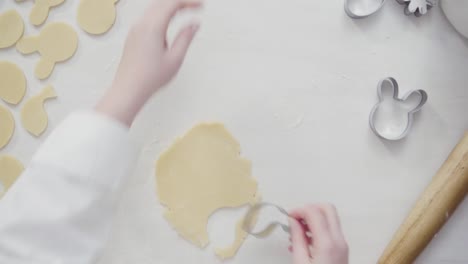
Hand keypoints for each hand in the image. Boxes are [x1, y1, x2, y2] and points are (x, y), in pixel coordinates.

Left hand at [96, 0, 201, 125]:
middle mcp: (141, 24)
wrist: (129, 89)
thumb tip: (194, 25)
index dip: (189, 2)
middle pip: (162, 2)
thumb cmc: (149, 78)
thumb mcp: (175, 59)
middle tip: (195, 7)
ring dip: (169, 7)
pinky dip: (161, 13)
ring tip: (184, 12)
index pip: (173, 4)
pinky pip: (148, 16)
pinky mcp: (133, 36)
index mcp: (153, 27)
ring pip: (154, 8)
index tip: (201, 6)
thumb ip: (185, 38)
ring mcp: (135, 29)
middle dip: (180, 2)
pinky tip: (168, 21)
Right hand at [289, 204, 347, 263]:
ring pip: (329, 218)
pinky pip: (330, 230)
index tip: (289, 216)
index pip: (315, 212)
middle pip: (327, 208)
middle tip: (296, 218)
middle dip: (309, 209)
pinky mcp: (342, 249)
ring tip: (297, 231)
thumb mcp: (300, 262)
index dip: (300, 210)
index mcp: (327, 243)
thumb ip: (297, 239)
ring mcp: (342, 244)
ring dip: (313, 218)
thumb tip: (293, 222)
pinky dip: (317, 228)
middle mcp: (339, 240)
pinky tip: (305, 239)